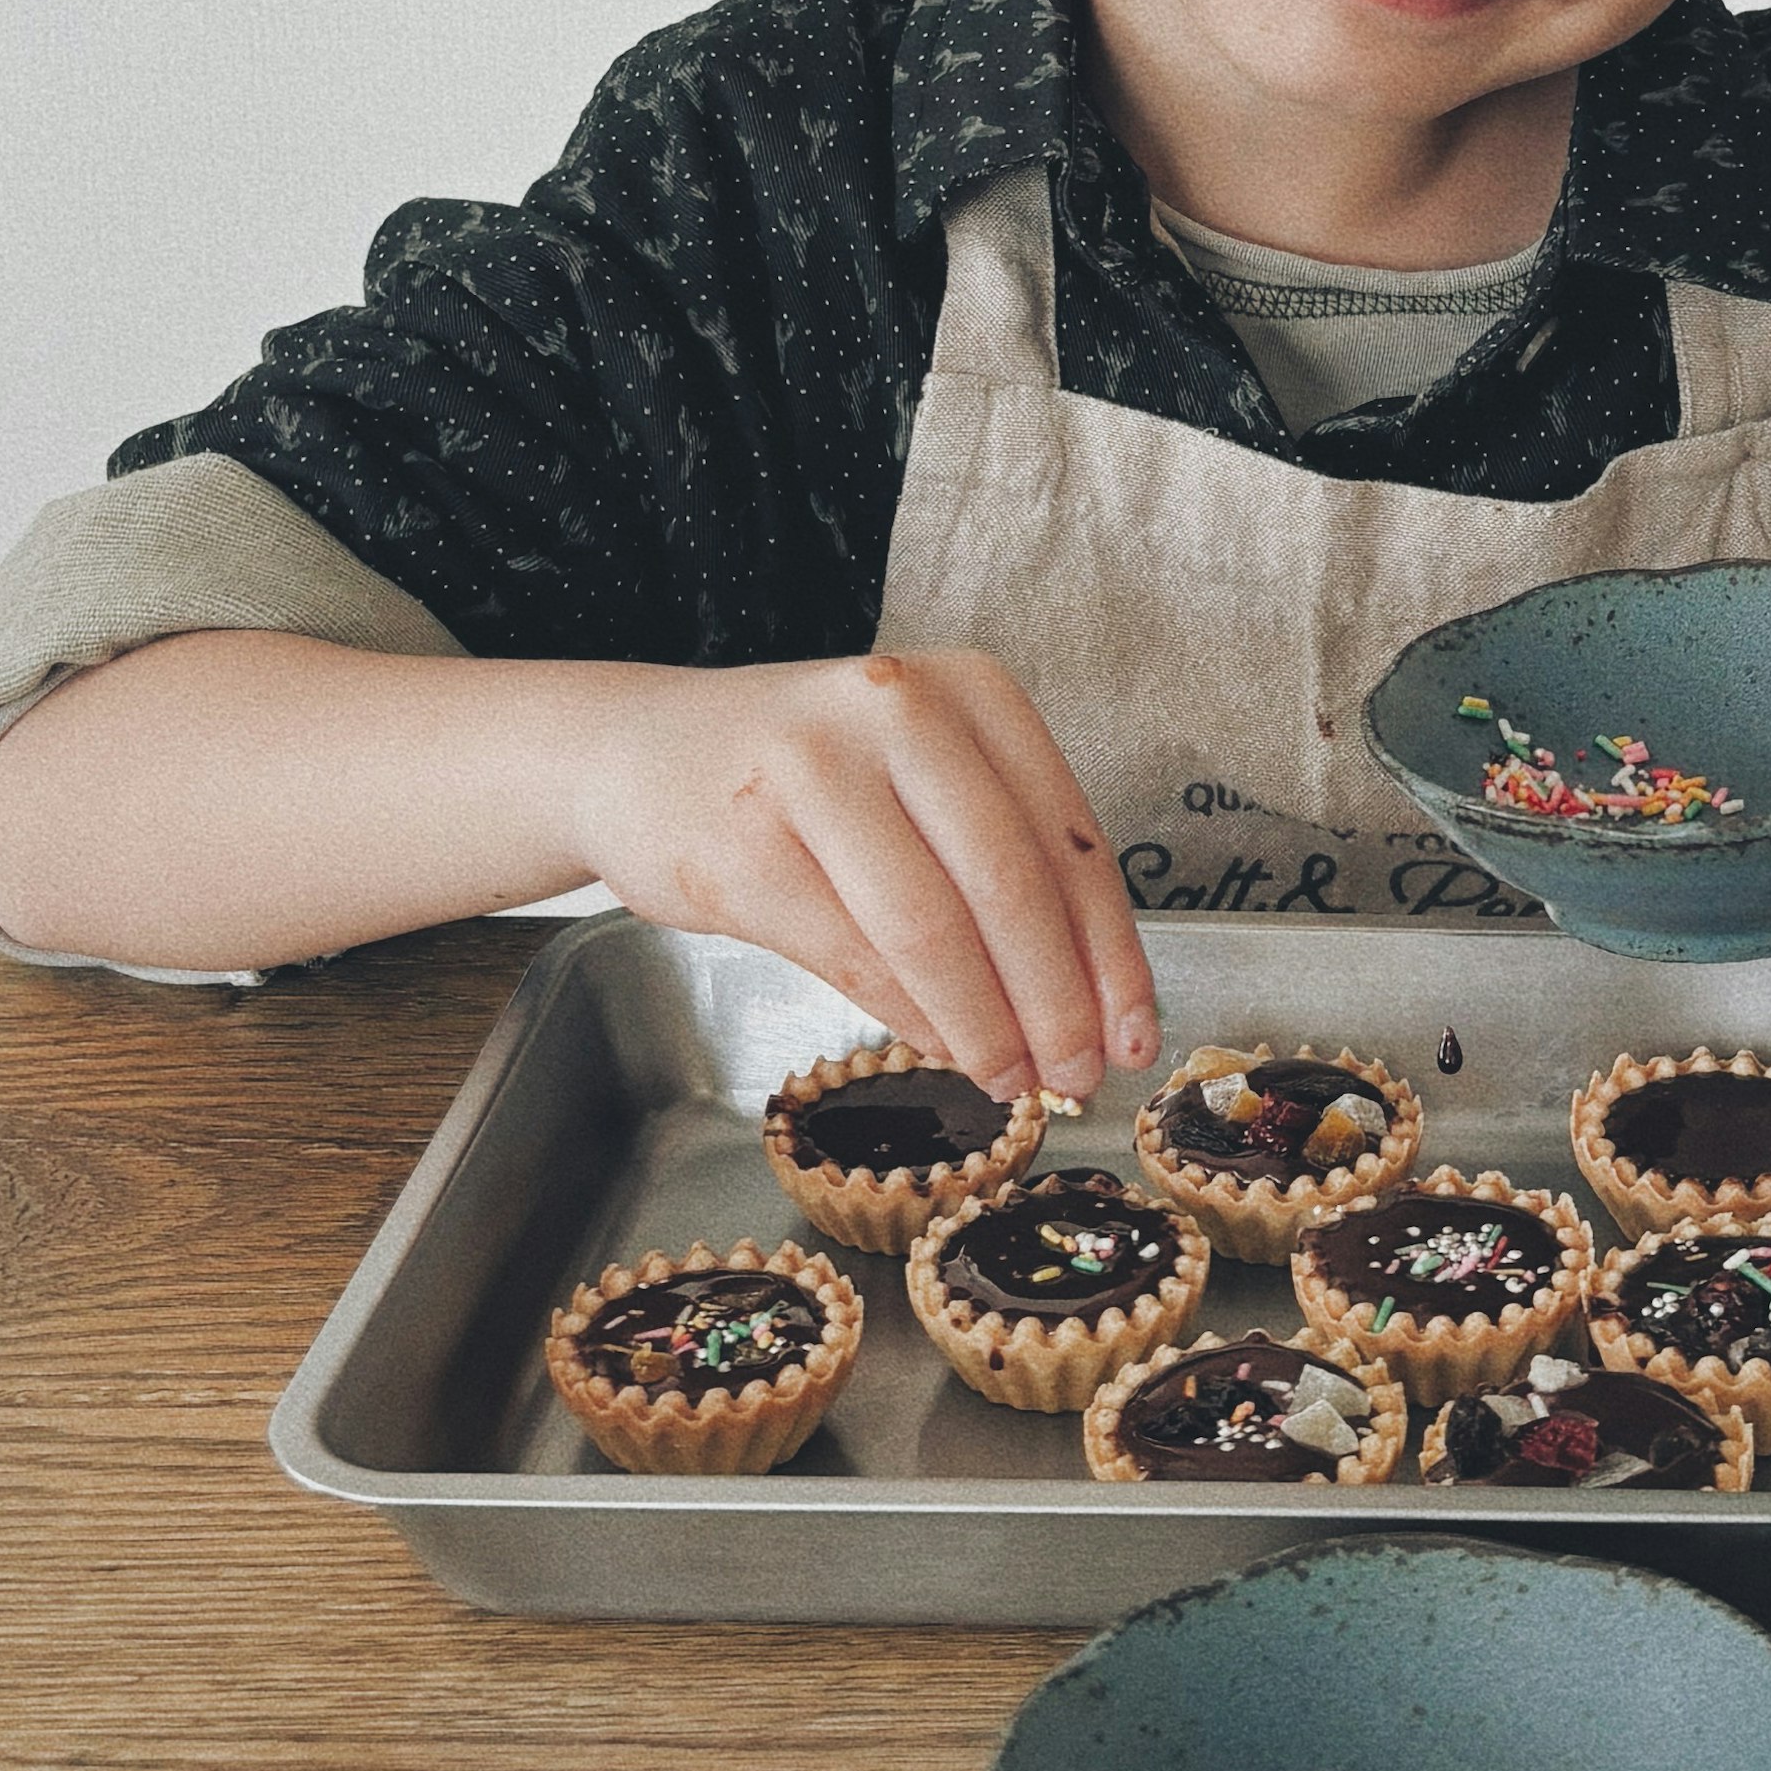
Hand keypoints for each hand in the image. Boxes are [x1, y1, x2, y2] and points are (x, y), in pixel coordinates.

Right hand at [575, 647, 1161, 1107]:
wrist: (635, 753)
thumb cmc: (803, 775)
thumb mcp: (919, 778)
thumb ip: (1002, 864)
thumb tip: (1091, 1006)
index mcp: (969, 690)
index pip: (1070, 837)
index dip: (1112, 954)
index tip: (1136, 1035)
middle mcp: (897, 710)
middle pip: (1011, 885)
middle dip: (1057, 1003)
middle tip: (1078, 1077)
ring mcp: (812, 771)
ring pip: (932, 930)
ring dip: (984, 1027)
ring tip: (1012, 1080)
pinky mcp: (743, 845)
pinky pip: (852, 957)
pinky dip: (909, 1018)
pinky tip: (939, 1048)